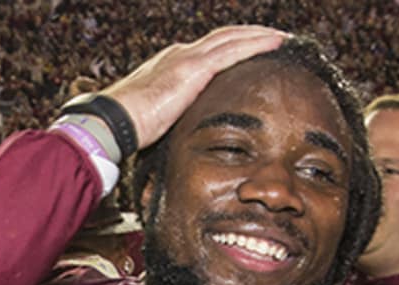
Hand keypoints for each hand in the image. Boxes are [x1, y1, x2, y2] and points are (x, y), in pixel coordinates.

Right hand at [101, 25, 288, 148]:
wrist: (115, 122)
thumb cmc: (129, 128)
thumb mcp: (157, 118)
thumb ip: (174, 116)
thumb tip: (182, 134)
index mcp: (172, 65)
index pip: (209, 50)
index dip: (233, 46)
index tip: (252, 49)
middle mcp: (181, 54)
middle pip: (225, 37)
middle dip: (251, 34)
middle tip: (277, 37)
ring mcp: (187, 58)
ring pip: (233, 38)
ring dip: (260, 35)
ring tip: (284, 37)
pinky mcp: (194, 68)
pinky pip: (234, 51)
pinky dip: (257, 44)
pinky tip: (276, 43)